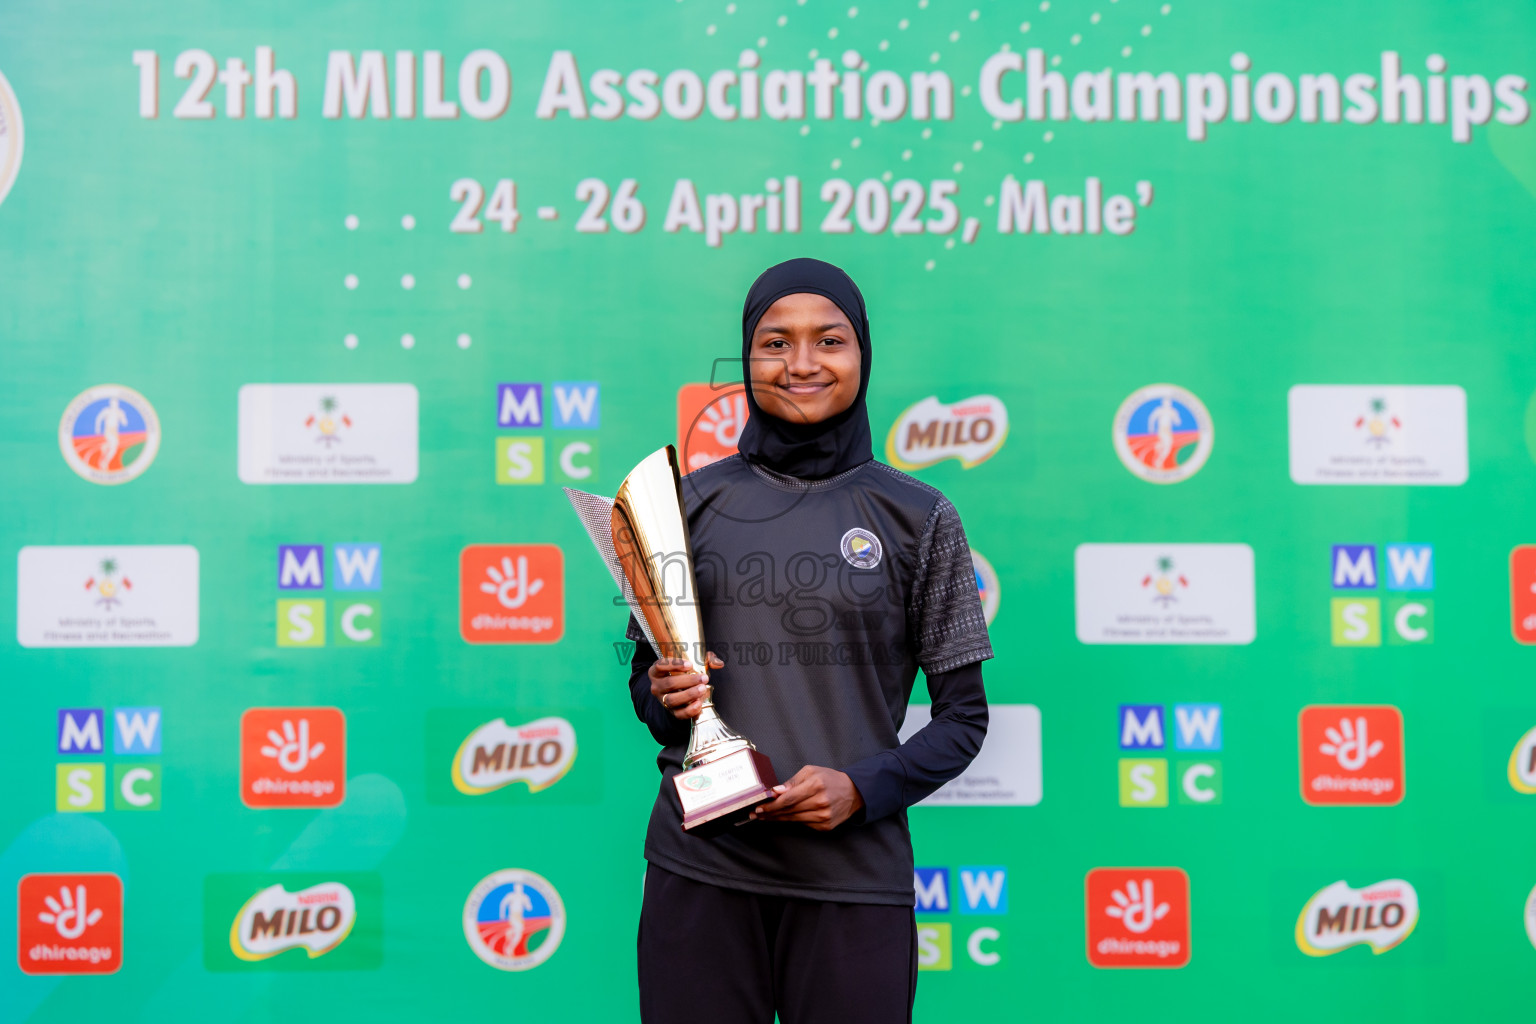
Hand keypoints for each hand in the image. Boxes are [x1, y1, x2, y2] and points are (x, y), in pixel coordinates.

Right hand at [649, 651, 723, 720]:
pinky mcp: (671, 712)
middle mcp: (657, 686)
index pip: (660, 665)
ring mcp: (663, 700)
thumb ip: (706, 660)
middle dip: (688, 681)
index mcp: (656, 671)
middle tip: (703, 678)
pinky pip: (678, 714)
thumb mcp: (691, 663)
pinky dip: (689, 710)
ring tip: (702, 689)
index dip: (674, 664)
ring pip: (672, 700)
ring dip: (689, 695)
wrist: (678, 690)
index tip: (690, 664)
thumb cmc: (683, 673)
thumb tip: (718, 663)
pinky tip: (699, 703)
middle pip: (669, 683)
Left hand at [750, 765, 864, 830]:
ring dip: (777, 819)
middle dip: (770, 813)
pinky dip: (791, 821)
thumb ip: (792, 782)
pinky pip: (803, 824)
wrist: (853, 792)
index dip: (772, 805)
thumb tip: (775, 791)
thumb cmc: (829, 779)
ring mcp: (824, 816)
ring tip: (764, 817)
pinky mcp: (825, 826)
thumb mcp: (811, 771)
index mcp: (816, 785)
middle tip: (755, 814)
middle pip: (789, 811)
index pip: (788, 799)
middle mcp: (820, 802)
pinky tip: (781, 818)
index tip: (759, 808)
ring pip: (794, 819)